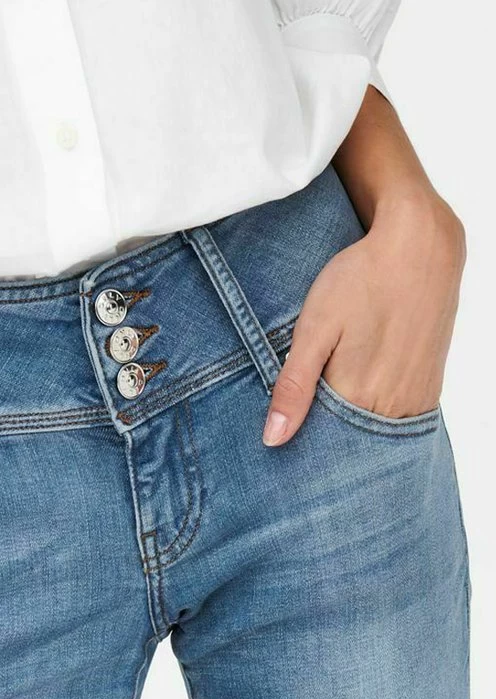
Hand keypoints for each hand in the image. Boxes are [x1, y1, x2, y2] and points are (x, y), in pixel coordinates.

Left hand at [262, 192, 465, 446]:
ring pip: (375, 434)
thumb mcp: (314, 329)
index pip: (322, 446)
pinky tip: (362, 393)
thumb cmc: (361, 280)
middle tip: (308, 410)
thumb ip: (294, 386)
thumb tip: (273, 439)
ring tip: (336, 396)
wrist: (420, 246)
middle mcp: (393, 406)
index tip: (284, 434)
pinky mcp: (430, 386)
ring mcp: (416, 398)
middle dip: (326, 438)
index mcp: (359, 396)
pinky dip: (377, 414)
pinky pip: (399, 418)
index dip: (301, 441)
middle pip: (351, 444)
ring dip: (353, 427)